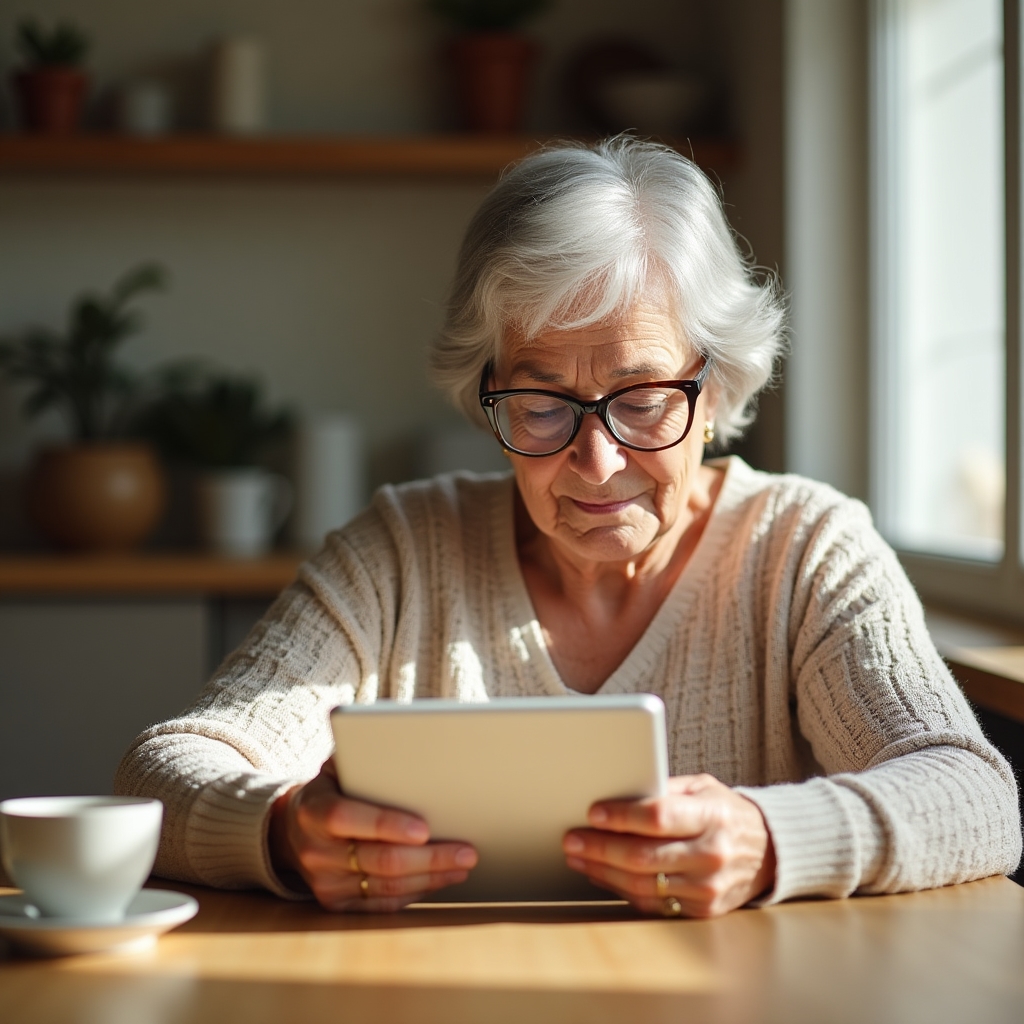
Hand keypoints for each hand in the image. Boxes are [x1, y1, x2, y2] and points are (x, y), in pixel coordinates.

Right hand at [269, 758, 477, 912]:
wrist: (295, 827)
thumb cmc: (334, 786)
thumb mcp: (338, 765)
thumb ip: (366, 759)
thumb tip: (411, 754)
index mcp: (312, 809)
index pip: (346, 818)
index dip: (385, 824)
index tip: (425, 829)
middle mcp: (313, 850)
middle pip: (377, 860)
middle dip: (428, 857)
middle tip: (467, 851)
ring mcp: (323, 882)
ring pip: (386, 886)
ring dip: (431, 876)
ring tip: (464, 863)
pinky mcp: (336, 903)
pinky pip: (383, 904)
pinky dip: (418, 891)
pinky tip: (443, 878)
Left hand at [562, 774, 775, 917]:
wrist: (768, 852)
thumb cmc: (725, 813)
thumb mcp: (703, 788)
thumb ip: (664, 789)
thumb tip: (617, 790)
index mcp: (712, 816)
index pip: (658, 816)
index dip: (622, 816)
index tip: (593, 812)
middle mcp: (712, 854)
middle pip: (644, 856)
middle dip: (600, 848)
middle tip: (572, 839)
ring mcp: (708, 888)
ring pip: (643, 884)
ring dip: (602, 871)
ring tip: (578, 856)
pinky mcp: (703, 911)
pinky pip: (652, 904)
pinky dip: (621, 889)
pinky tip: (601, 874)